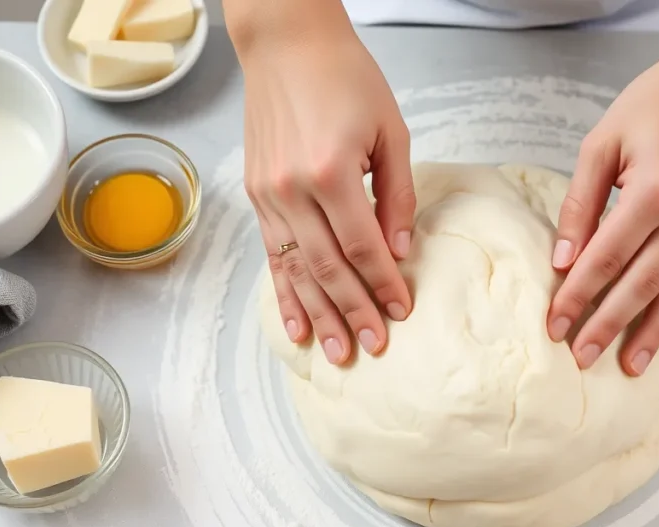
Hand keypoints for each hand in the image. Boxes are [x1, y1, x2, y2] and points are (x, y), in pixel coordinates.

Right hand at [230, 6, 413, 364]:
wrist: (286, 43)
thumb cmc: (345, 77)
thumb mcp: (389, 131)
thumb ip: (397, 195)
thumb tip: (400, 251)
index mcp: (330, 172)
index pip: (362, 247)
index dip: (384, 284)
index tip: (402, 311)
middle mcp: (292, 189)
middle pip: (327, 268)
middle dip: (354, 311)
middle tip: (374, 346)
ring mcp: (267, 195)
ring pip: (295, 270)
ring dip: (318, 315)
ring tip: (336, 352)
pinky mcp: (256, 195)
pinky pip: (271, 255)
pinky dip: (284, 293)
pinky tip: (296, 324)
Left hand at [547, 50, 658, 375]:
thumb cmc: (657, 102)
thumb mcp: (603, 142)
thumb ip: (581, 203)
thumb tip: (565, 260)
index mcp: (653, 192)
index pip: (605, 259)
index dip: (577, 296)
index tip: (555, 325)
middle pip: (641, 285)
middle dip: (608, 326)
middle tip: (582, 358)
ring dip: (651, 333)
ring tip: (630, 367)